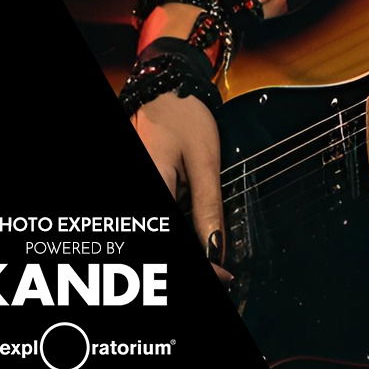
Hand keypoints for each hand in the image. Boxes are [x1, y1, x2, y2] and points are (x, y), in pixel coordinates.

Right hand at [132, 93, 231, 283]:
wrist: (165, 90)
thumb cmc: (185, 117)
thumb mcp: (205, 161)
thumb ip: (208, 206)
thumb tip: (217, 249)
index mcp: (153, 188)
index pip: (171, 246)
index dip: (203, 269)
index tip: (224, 277)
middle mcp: (144, 193)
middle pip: (164, 245)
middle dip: (197, 261)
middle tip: (222, 272)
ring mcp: (145, 190)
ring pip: (164, 232)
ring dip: (191, 245)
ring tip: (216, 259)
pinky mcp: (149, 187)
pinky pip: (161, 219)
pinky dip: (183, 227)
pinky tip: (199, 234)